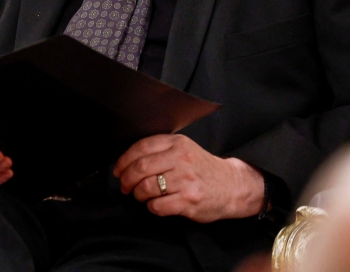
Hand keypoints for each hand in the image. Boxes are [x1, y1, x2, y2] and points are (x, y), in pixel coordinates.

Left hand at [113, 134, 264, 222]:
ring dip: (138, 194)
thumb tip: (127, 161)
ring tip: (141, 196)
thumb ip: (160, 150)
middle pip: (141, 168)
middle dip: (127, 179)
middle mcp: (182, 159)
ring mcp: (186, 180)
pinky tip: (156, 204)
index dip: (124, 160)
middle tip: (125, 186)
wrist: (231, 186)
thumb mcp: (185, 149)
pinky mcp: (189, 200)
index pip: (142, 147)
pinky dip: (151, 207)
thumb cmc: (202, 169)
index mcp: (177, 143)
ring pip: (147, 187)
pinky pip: (158, 206)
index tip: (118, 169)